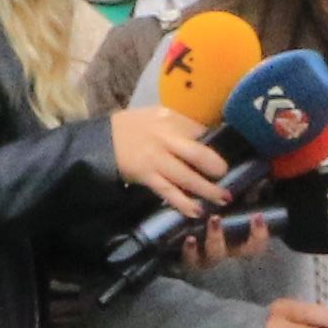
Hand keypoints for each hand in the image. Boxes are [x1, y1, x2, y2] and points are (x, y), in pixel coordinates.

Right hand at [107, 100, 234, 217]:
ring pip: (187, 177)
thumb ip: (179, 125)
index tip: (226, 155)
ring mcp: (156, 158)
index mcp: (171, 118)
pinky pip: (168, 191)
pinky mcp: (146, 175)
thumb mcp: (157, 116)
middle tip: (226, 176)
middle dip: (217, 167)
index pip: (201, 131)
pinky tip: (196, 212)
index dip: (217, 144)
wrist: (102, 140)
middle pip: (199, 154)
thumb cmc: (132, 128)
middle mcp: (166, 137)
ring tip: (223, 199)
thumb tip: (207, 137)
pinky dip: (183, 203)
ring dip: (207, 190)